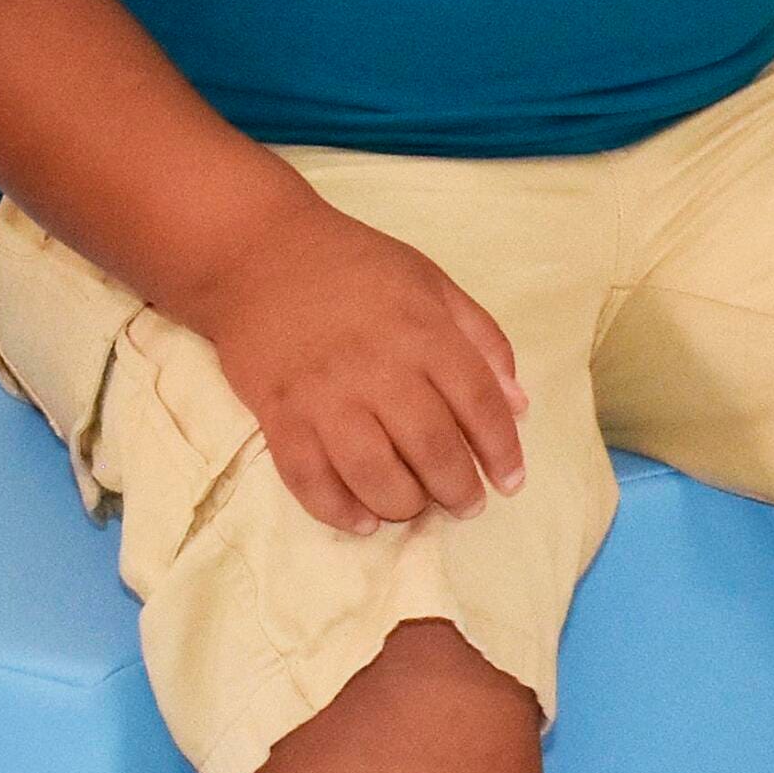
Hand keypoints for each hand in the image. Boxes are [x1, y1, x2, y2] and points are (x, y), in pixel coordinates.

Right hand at [190, 197, 530, 537]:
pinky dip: (339, 511)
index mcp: (422, 331)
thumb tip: (518, 404)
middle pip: (432, 449)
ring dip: (404, 506)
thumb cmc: (352, 265)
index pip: (478, 404)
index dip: (501, 451)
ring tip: (414, 506)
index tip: (510, 482)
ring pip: (375, 476)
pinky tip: (363, 519)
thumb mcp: (430, 281)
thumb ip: (480, 338)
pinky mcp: (279, 416)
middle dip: (458, 491)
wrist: (255, 254)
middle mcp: (378, 368)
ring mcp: (325, 396)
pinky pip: (310, 480)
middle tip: (465, 504)